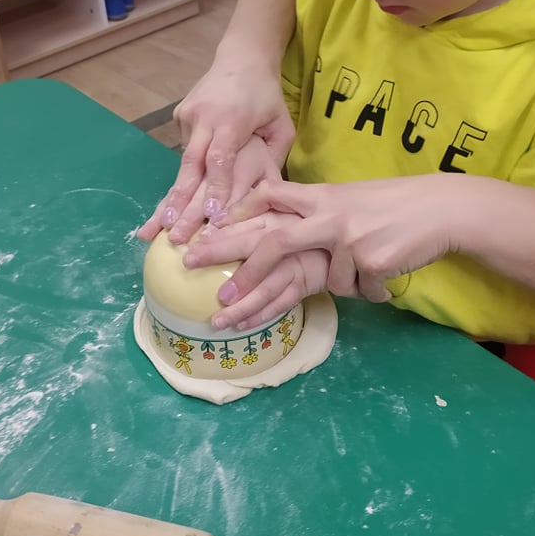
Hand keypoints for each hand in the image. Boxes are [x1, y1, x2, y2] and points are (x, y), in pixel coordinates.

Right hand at [138, 62, 293, 241]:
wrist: (242, 59)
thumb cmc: (267, 97)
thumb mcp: (281, 125)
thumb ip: (274, 157)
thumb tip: (264, 194)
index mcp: (231, 120)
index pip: (220, 159)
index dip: (215, 187)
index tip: (211, 214)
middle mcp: (204, 118)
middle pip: (190, 163)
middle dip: (180, 198)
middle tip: (170, 228)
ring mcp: (188, 116)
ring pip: (183, 160)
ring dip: (174, 193)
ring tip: (160, 224)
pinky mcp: (179, 115)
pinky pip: (184, 149)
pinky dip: (184, 173)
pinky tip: (173, 200)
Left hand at [184, 211, 329, 330]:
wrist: (343, 239)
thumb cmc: (304, 224)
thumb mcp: (280, 210)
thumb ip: (251, 213)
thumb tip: (213, 224)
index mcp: (275, 219)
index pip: (243, 226)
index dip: (217, 237)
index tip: (190, 250)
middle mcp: (285, 240)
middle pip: (251, 248)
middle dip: (220, 255)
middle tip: (191, 266)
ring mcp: (296, 265)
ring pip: (266, 286)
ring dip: (242, 304)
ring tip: (217, 319)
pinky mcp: (305, 285)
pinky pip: (282, 303)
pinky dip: (262, 315)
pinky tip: (242, 325)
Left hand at [185, 174, 459, 326]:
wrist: (442, 208)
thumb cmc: (397, 204)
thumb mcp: (352, 198)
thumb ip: (320, 212)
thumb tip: (289, 232)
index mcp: (322, 195)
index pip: (270, 195)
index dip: (240, 211)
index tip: (211, 228)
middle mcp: (329, 214)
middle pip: (273, 242)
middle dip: (242, 271)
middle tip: (219, 296)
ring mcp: (349, 238)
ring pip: (326, 280)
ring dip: (342, 284)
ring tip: (364, 269)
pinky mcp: (370, 261)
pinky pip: (359, 289)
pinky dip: (373, 289)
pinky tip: (388, 277)